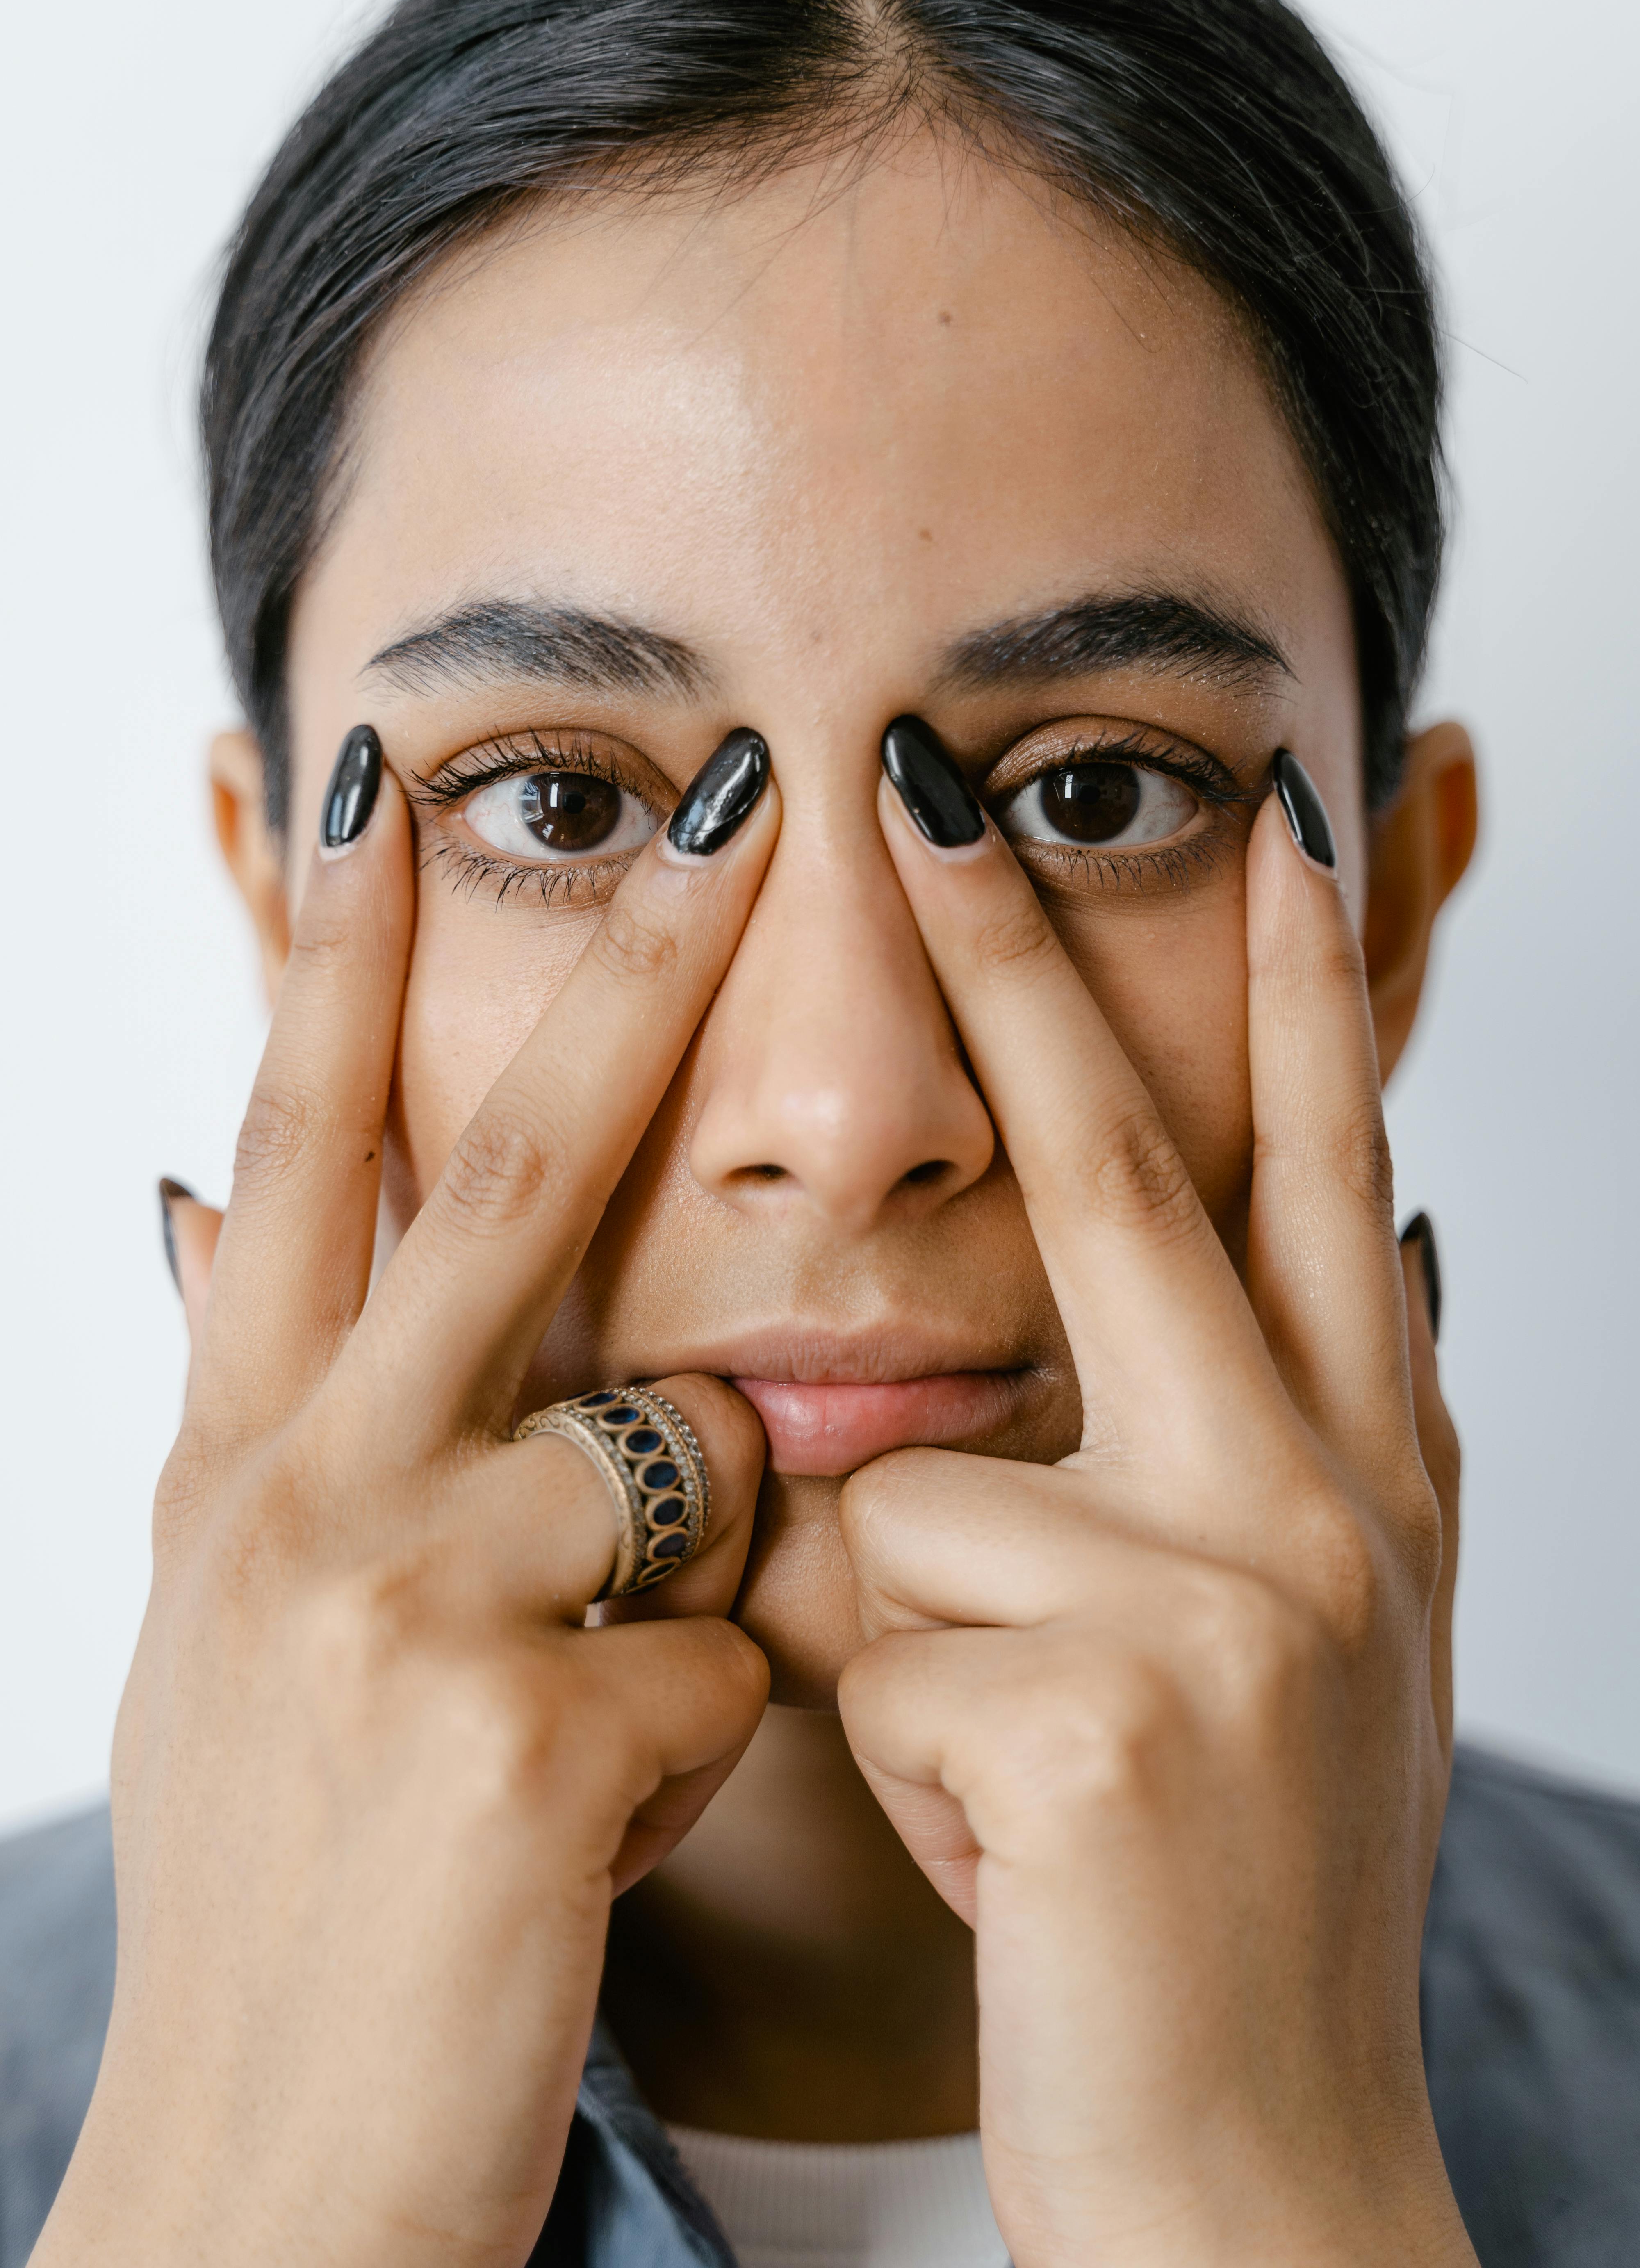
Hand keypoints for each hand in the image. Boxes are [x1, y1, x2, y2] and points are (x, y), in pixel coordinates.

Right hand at [38, 745, 777, 2267]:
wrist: (256, 2193)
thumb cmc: (298, 1908)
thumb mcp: (256, 1651)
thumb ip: (318, 1462)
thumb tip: (277, 1256)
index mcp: (242, 1468)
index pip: (297, 1156)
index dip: (327, 967)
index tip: (368, 797)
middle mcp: (304, 1493)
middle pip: (500, 1175)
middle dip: (625, 978)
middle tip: (734, 804)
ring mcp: (405, 1600)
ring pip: (682, 1463)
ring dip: (688, 1588)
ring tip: (572, 1740)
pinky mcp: (524, 1726)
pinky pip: (724, 1656)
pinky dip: (699, 1743)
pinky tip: (592, 1851)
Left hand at [838, 758, 1472, 2265]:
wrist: (1265, 2173)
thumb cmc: (1208, 1901)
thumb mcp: (1249, 1659)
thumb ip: (1198, 1481)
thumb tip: (1191, 1303)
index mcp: (1353, 1484)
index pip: (1314, 1181)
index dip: (1302, 998)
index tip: (1278, 829)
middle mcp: (1315, 1507)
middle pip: (1134, 1183)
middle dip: (1032, 970)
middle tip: (932, 785)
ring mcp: (1229, 1607)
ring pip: (915, 1495)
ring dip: (908, 1640)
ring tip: (1009, 1780)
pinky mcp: (1108, 1713)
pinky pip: (874, 1644)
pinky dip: (891, 1751)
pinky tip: (994, 1851)